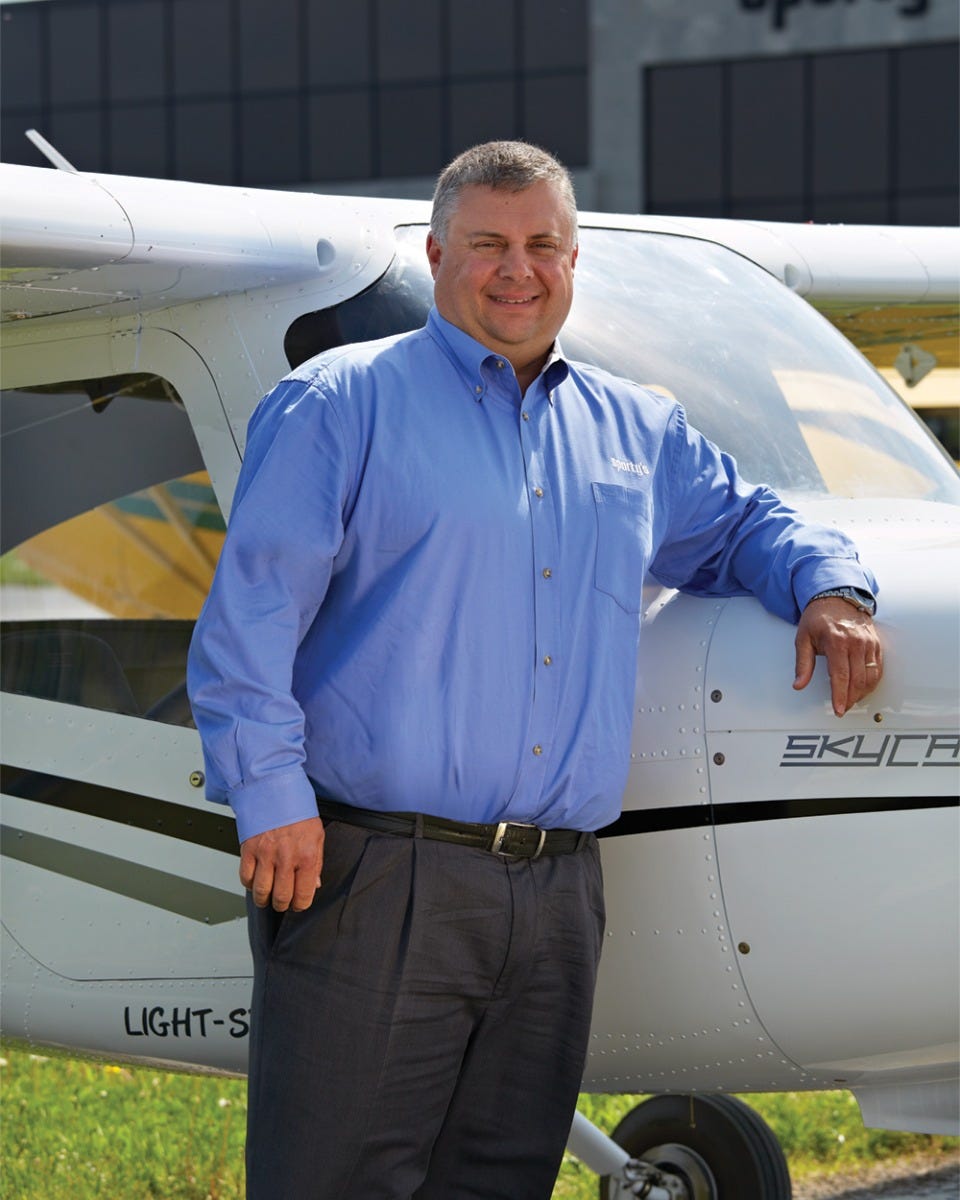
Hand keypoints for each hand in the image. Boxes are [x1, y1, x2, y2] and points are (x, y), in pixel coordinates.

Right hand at [239, 816, 324, 911]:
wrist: (275, 789)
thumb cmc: (297, 810)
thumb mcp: (316, 835)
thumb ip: (316, 863)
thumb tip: (313, 884)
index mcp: (306, 855)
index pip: (304, 894)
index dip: (301, 904)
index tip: (299, 904)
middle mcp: (285, 856)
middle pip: (281, 897)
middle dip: (283, 905)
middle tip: (283, 902)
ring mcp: (265, 854)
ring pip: (261, 892)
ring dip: (264, 900)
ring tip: (268, 897)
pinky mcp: (248, 849)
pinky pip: (246, 877)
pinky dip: (250, 884)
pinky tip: (256, 881)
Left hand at [793, 596, 882, 716]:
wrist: (836, 598)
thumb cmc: (818, 618)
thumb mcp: (803, 639)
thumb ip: (802, 664)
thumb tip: (798, 684)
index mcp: (836, 641)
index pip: (841, 675)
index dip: (840, 695)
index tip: (839, 709)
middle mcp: (856, 642)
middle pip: (858, 679)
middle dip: (851, 698)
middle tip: (843, 708)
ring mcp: (868, 642)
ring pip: (871, 676)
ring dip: (863, 693)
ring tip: (851, 701)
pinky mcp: (876, 643)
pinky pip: (878, 668)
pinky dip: (872, 682)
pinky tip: (863, 689)